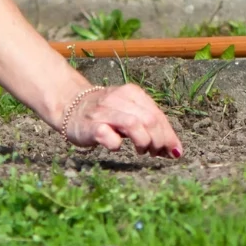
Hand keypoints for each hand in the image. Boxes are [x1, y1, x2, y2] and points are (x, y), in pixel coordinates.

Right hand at [63, 84, 182, 157]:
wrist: (70, 106)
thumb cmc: (106, 113)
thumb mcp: (129, 112)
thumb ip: (150, 125)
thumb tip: (175, 149)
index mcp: (131, 93)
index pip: (157, 114)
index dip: (169, 135)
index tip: (174, 151)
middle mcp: (118, 99)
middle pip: (149, 120)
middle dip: (159, 140)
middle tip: (156, 152)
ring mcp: (103, 112)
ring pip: (133, 124)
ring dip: (143, 142)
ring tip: (142, 151)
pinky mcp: (91, 126)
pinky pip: (109, 137)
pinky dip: (117, 145)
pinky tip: (117, 146)